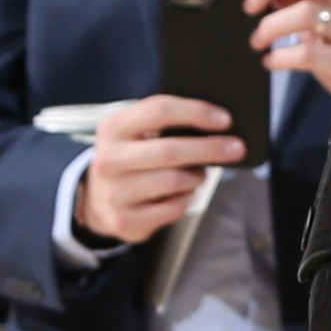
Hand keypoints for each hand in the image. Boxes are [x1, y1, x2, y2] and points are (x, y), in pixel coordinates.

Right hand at [78, 92, 244, 246]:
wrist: (95, 198)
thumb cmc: (129, 158)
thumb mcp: (134, 132)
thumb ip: (164, 123)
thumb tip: (214, 123)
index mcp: (113, 127)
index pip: (159, 110)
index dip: (196, 112)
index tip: (224, 120)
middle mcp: (109, 159)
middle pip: (170, 150)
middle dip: (210, 148)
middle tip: (236, 148)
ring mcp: (114, 192)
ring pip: (174, 181)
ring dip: (196, 177)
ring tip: (198, 173)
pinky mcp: (124, 220)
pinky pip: (172, 209)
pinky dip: (186, 199)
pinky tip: (183, 193)